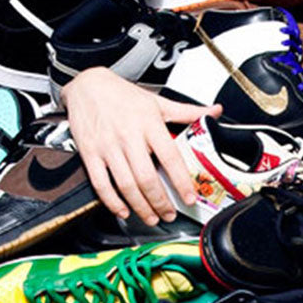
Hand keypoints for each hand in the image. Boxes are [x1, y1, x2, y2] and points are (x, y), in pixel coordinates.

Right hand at [62, 66, 221, 225]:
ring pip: (126, 184)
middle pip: (147, 178)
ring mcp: (108, 147)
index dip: (181, 181)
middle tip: (169, 214)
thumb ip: (187, 112)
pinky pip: (101, 183)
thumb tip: (215, 112)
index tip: (189, 198)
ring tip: (151, 217)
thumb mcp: (158, 101)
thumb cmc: (123, 95)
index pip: (170, 158)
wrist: (87, 85)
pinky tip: (122, 210)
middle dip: (160, 202)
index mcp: (149, 124)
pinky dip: (112, 201)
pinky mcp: (90, 153)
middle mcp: (129, 136)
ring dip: (140, 206)